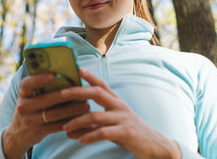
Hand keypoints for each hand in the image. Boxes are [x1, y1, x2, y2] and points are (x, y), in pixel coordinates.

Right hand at [2, 73, 89, 158]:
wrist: (19, 134)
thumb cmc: (31, 108)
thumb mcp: (30, 97)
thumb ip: (43, 88)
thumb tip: (67, 76)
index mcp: (23, 94)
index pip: (27, 84)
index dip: (39, 79)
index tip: (54, 75)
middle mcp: (23, 106)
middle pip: (46, 99)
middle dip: (65, 95)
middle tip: (80, 90)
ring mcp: (29, 121)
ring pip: (54, 114)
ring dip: (72, 109)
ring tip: (86, 105)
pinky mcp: (37, 132)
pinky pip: (56, 126)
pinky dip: (70, 122)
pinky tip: (81, 118)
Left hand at [60, 69, 180, 158]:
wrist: (156, 147)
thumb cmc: (130, 134)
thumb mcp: (112, 126)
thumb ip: (93, 125)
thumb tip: (69, 129)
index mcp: (117, 102)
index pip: (102, 85)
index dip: (89, 76)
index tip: (76, 69)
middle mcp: (120, 106)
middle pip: (97, 93)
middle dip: (78, 92)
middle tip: (61, 94)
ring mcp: (123, 118)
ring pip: (96, 116)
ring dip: (78, 121)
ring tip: (65, 128)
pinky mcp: (126, 132)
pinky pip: (104, 132)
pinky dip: (90, 135)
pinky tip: (80, 139)